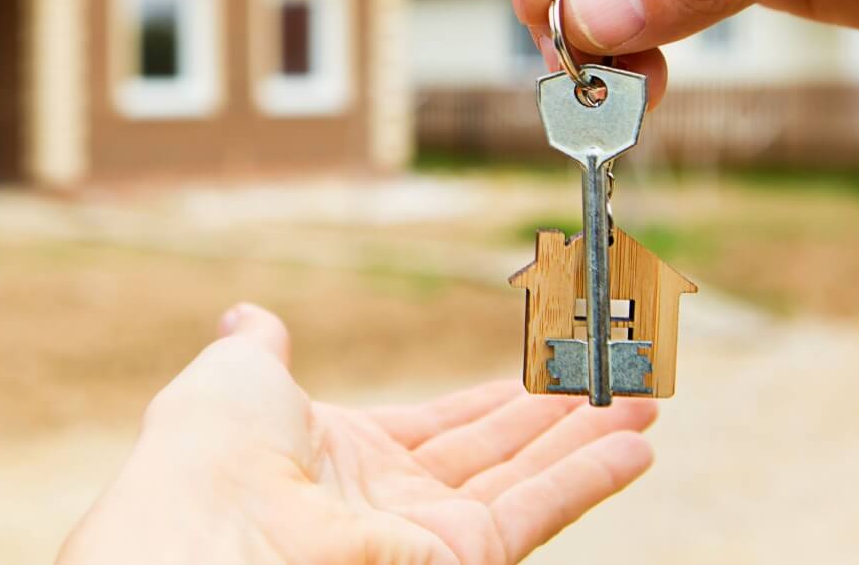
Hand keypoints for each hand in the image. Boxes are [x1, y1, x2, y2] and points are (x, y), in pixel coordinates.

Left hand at [57, 304, 654, 563]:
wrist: (213, 527)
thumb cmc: (209, 452)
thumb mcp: (235, 377)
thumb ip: (258, 348)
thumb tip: (250, 318)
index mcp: (341, 457)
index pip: (436, 430)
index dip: (489, 403)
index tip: (534, 376)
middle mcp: (391, 503)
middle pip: (493, 455)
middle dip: (556, 420)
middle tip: (614, 383)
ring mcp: (427, 536)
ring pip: (528, 480)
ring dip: (591, 440)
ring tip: (648, 402)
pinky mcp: (461, 559)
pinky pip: (538, 511)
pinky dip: (592, 475)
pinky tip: (637, 442)